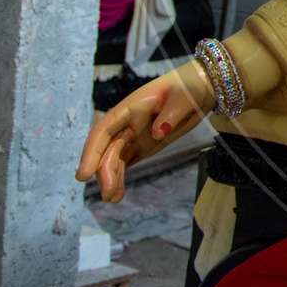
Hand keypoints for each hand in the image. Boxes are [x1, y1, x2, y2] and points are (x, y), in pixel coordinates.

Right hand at [76, 63, 214, 201]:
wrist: (202, 87)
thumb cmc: (190, 87)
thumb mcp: (184, 97)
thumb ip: (171, 113)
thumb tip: (158, 133)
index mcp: (131, 107)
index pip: (103, 130)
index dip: (91, 152)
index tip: (84, 175)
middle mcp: (128, 122)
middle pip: (108, 149)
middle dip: (104, 172)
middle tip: (108, 195)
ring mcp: (136, 134)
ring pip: (116, 158)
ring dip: (111, 178)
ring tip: (112, 199)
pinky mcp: (146, 144)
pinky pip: (128, 161)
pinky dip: (122, 177)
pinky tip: (118, 194)